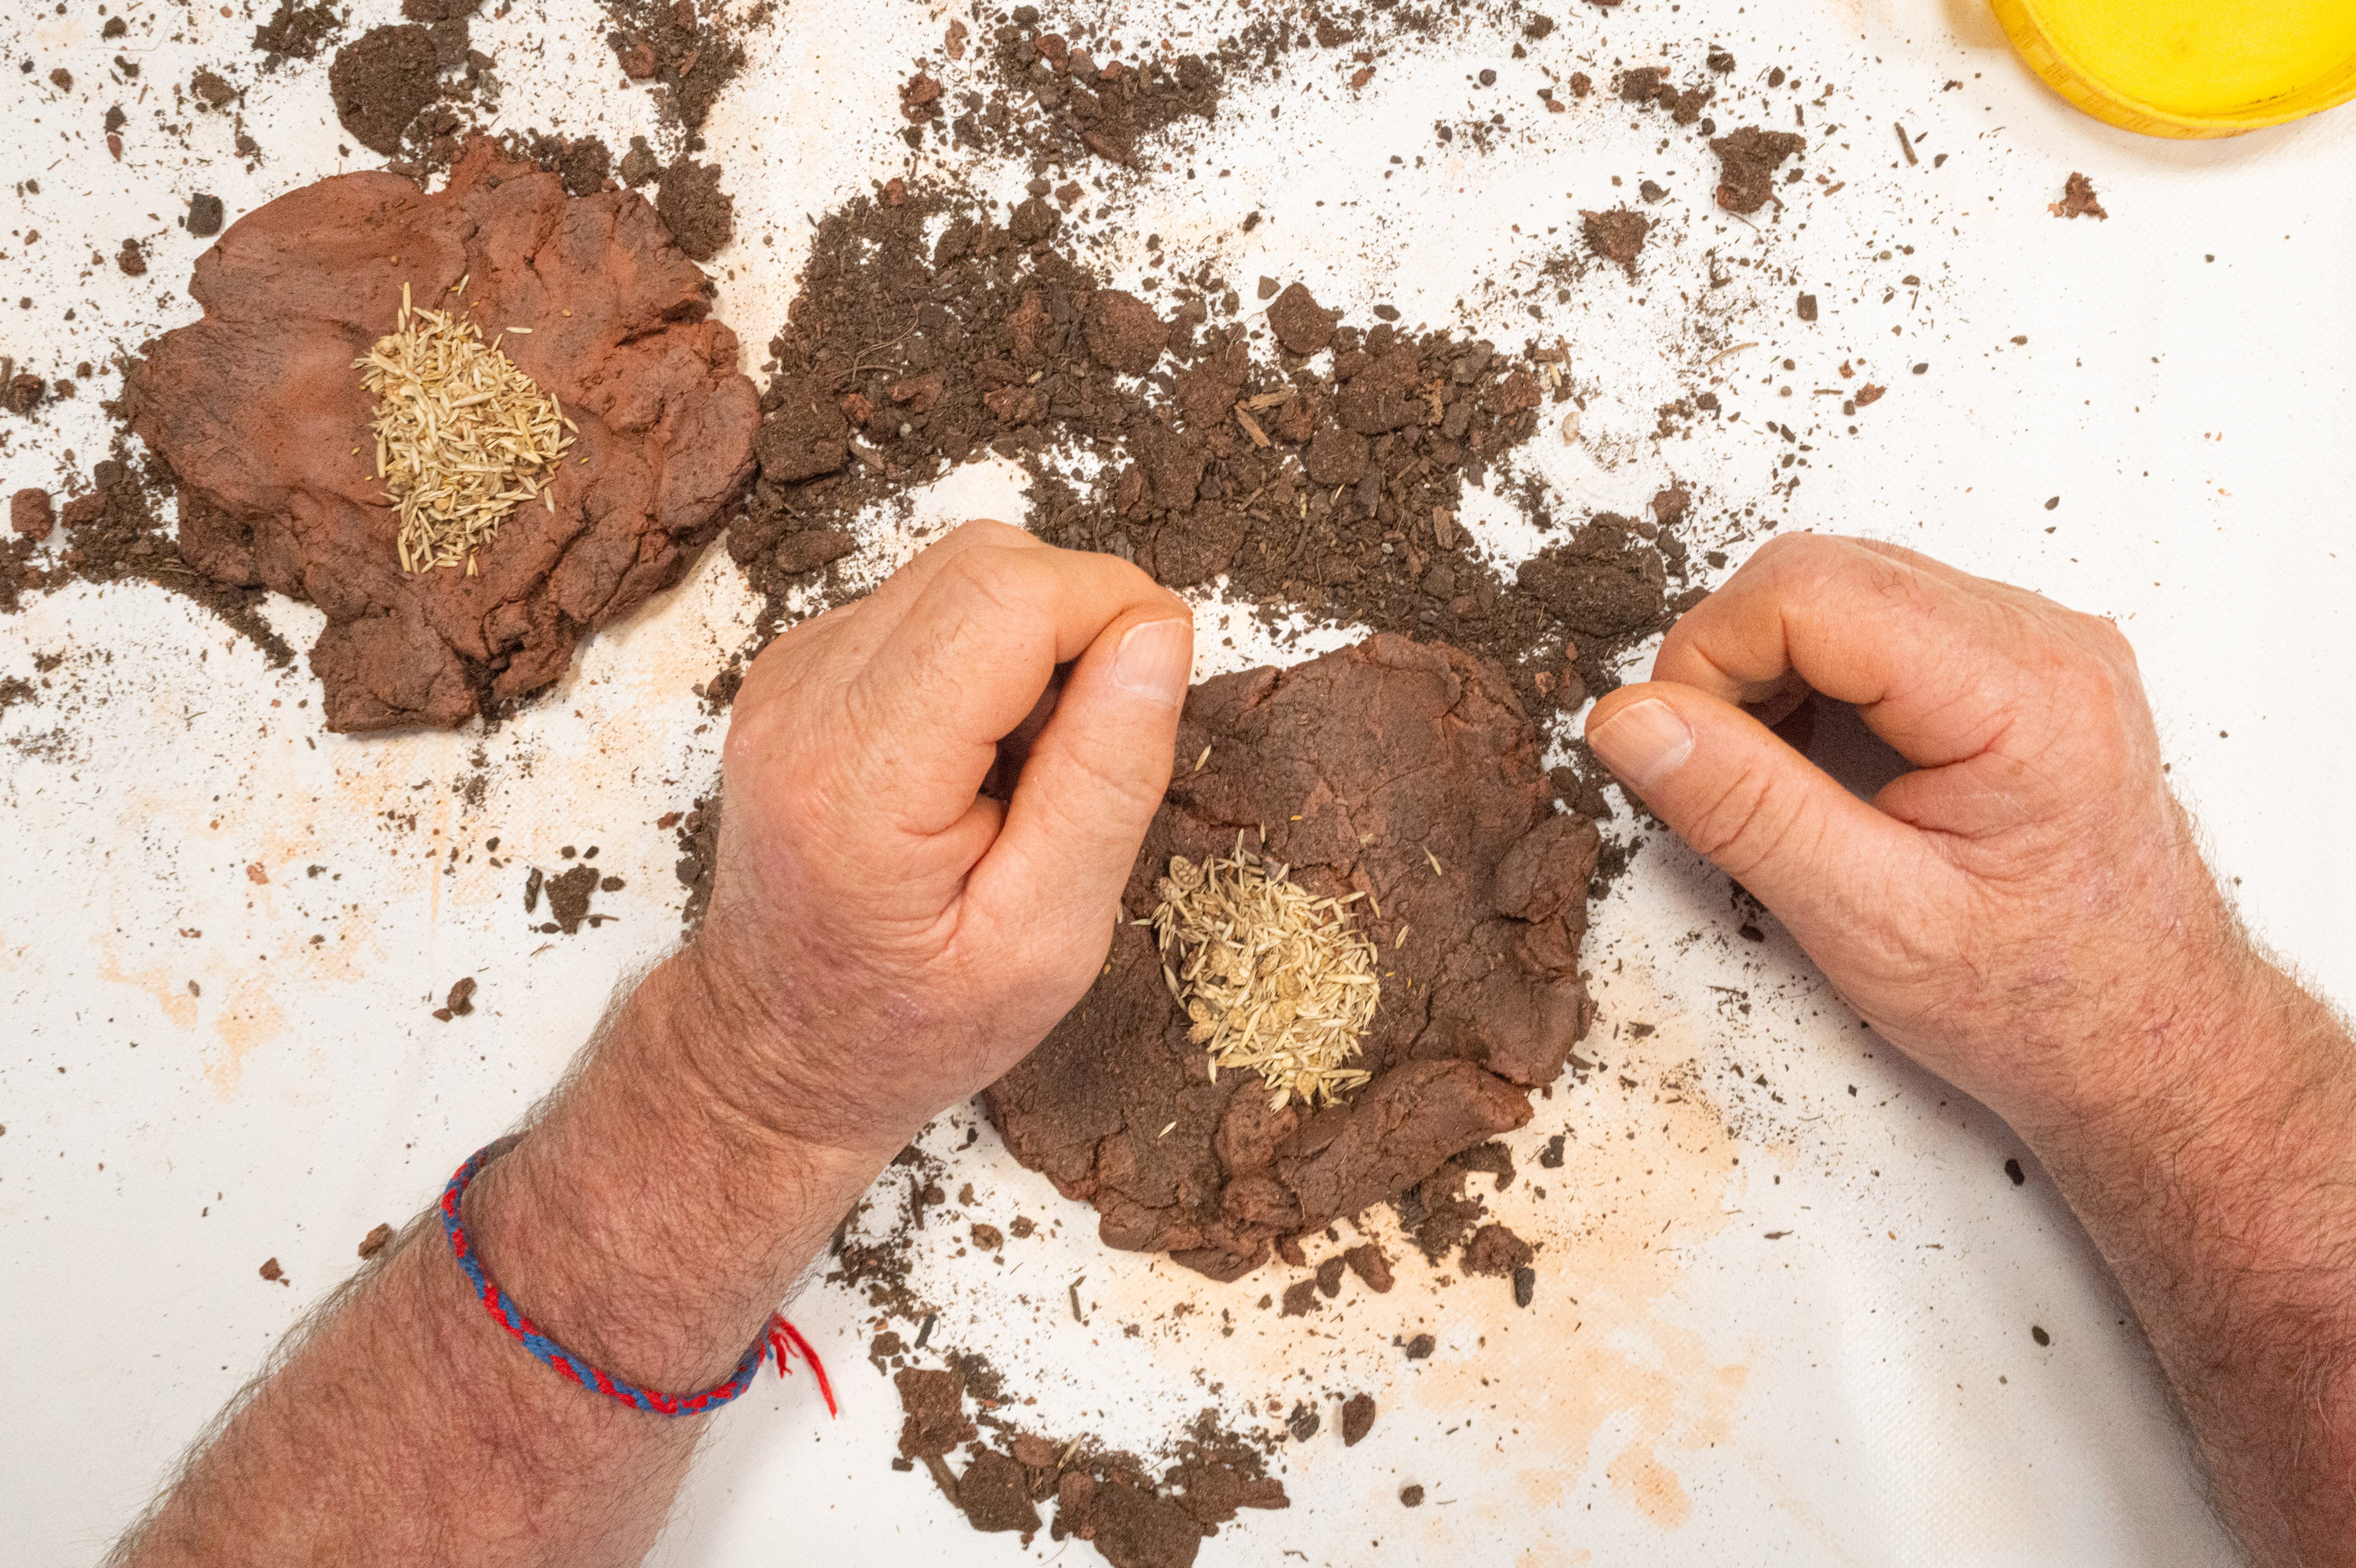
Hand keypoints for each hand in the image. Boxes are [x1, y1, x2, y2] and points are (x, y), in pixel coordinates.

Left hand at [677, 521, 1193, 1160]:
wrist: (778, 1050)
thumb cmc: (912, 1021)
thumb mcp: (1049, 941)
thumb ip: (1106, 778)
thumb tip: (1158, 632)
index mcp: (859, 776)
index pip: (1010, 594)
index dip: (1114, 613)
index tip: (1149, 698)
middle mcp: (804, 700)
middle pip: (987, 564)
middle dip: (1079, 626)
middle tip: (1088, 753)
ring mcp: (792, 675)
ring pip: (962, 572)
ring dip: (1034, 645)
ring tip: (1028, 769)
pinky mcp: (801, 668)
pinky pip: (929, 607)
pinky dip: (986, 661)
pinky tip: (979, 759)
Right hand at [1582, 533, 2243, 1135]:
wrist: (2148, 1039)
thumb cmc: (2038, 1002)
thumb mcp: (1871, 925)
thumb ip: (1745, 809)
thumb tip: (1631, 721)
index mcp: (2026, 695)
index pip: (1811, 591)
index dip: (1709, 655)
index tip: (1672, 746)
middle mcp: (2045, 641)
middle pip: (1822, 571)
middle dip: (1731, 658)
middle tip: (1709, 768)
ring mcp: (2038, 644)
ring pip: (1844, 584)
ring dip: (1770, 667)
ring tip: (1766, 774)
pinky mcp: (2018, 663)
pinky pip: (1880, 617)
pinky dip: (1815, 675)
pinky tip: (1814, 758)